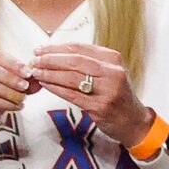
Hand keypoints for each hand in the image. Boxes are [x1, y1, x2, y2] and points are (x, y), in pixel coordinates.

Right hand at [0, 49, 32, 117]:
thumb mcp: (2, 83)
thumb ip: (18, 80)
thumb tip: (38, 81)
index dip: (13, 63)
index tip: (28, 73)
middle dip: (9, 76)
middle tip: (25, 86)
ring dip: (7, 91)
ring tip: (21, 99)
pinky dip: (2, 103)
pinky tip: (14, 106)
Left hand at [27, 43, 149, 143]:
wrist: (133, 121)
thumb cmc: (115, 94)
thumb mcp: (107, 72)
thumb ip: (87, 61)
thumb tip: (53, 53)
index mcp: (112, 59)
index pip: (79, 48)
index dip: (56, 48)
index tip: (40, 49)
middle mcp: (112, 72)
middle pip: (74, 61)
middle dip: (50, 59)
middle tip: (34, 60)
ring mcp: (107, 90)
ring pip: (71, 78)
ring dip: (50, 74)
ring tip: (36, 72)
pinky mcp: (100, 107)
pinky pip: (72, 95)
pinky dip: (55, 88)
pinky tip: (45, 85)